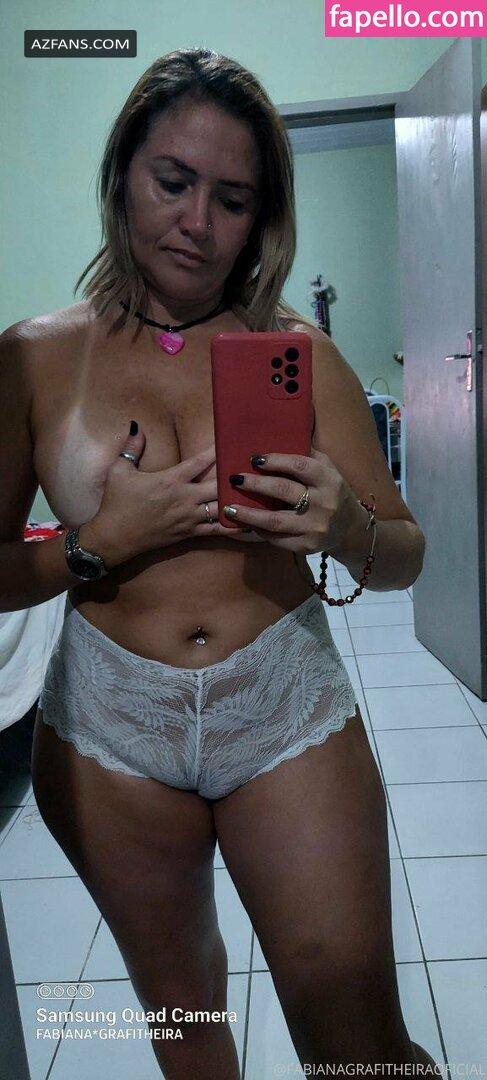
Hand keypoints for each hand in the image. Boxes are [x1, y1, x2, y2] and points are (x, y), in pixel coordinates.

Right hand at [79, 424, 247, 567]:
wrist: (114, 537)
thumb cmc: (115, 503)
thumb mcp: (118, 471)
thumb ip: (132, 448)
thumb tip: (138, 426)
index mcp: (170, 480)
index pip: (199, 462)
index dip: (216, 450)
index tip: (230, 440)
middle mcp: (184, 498)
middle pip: (218, 484)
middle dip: (235, 475)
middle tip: (253, 466)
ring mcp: (189, 518)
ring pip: (221, 507)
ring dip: (238, 498)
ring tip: (257, 491)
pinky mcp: (189, 533)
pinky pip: (216, 530)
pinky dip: (233, 525)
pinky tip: (249, 521)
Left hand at [221, 447, 365, 553]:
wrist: (351, 529)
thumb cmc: (332, 492)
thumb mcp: (328, 470)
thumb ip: (308, 455)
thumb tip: (280, 434)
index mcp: (329, 480)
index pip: (300, 466)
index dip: (276, 461)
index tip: (254, 459)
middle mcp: (324, 503)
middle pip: (283, 491)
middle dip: (255, 484)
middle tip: (234, 479)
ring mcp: (315, 527)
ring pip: (275, 520)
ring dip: (248, 514)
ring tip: (228, 508)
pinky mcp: (306, 546)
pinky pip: (277, 539)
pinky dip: (258, 530)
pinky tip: (245, 523)